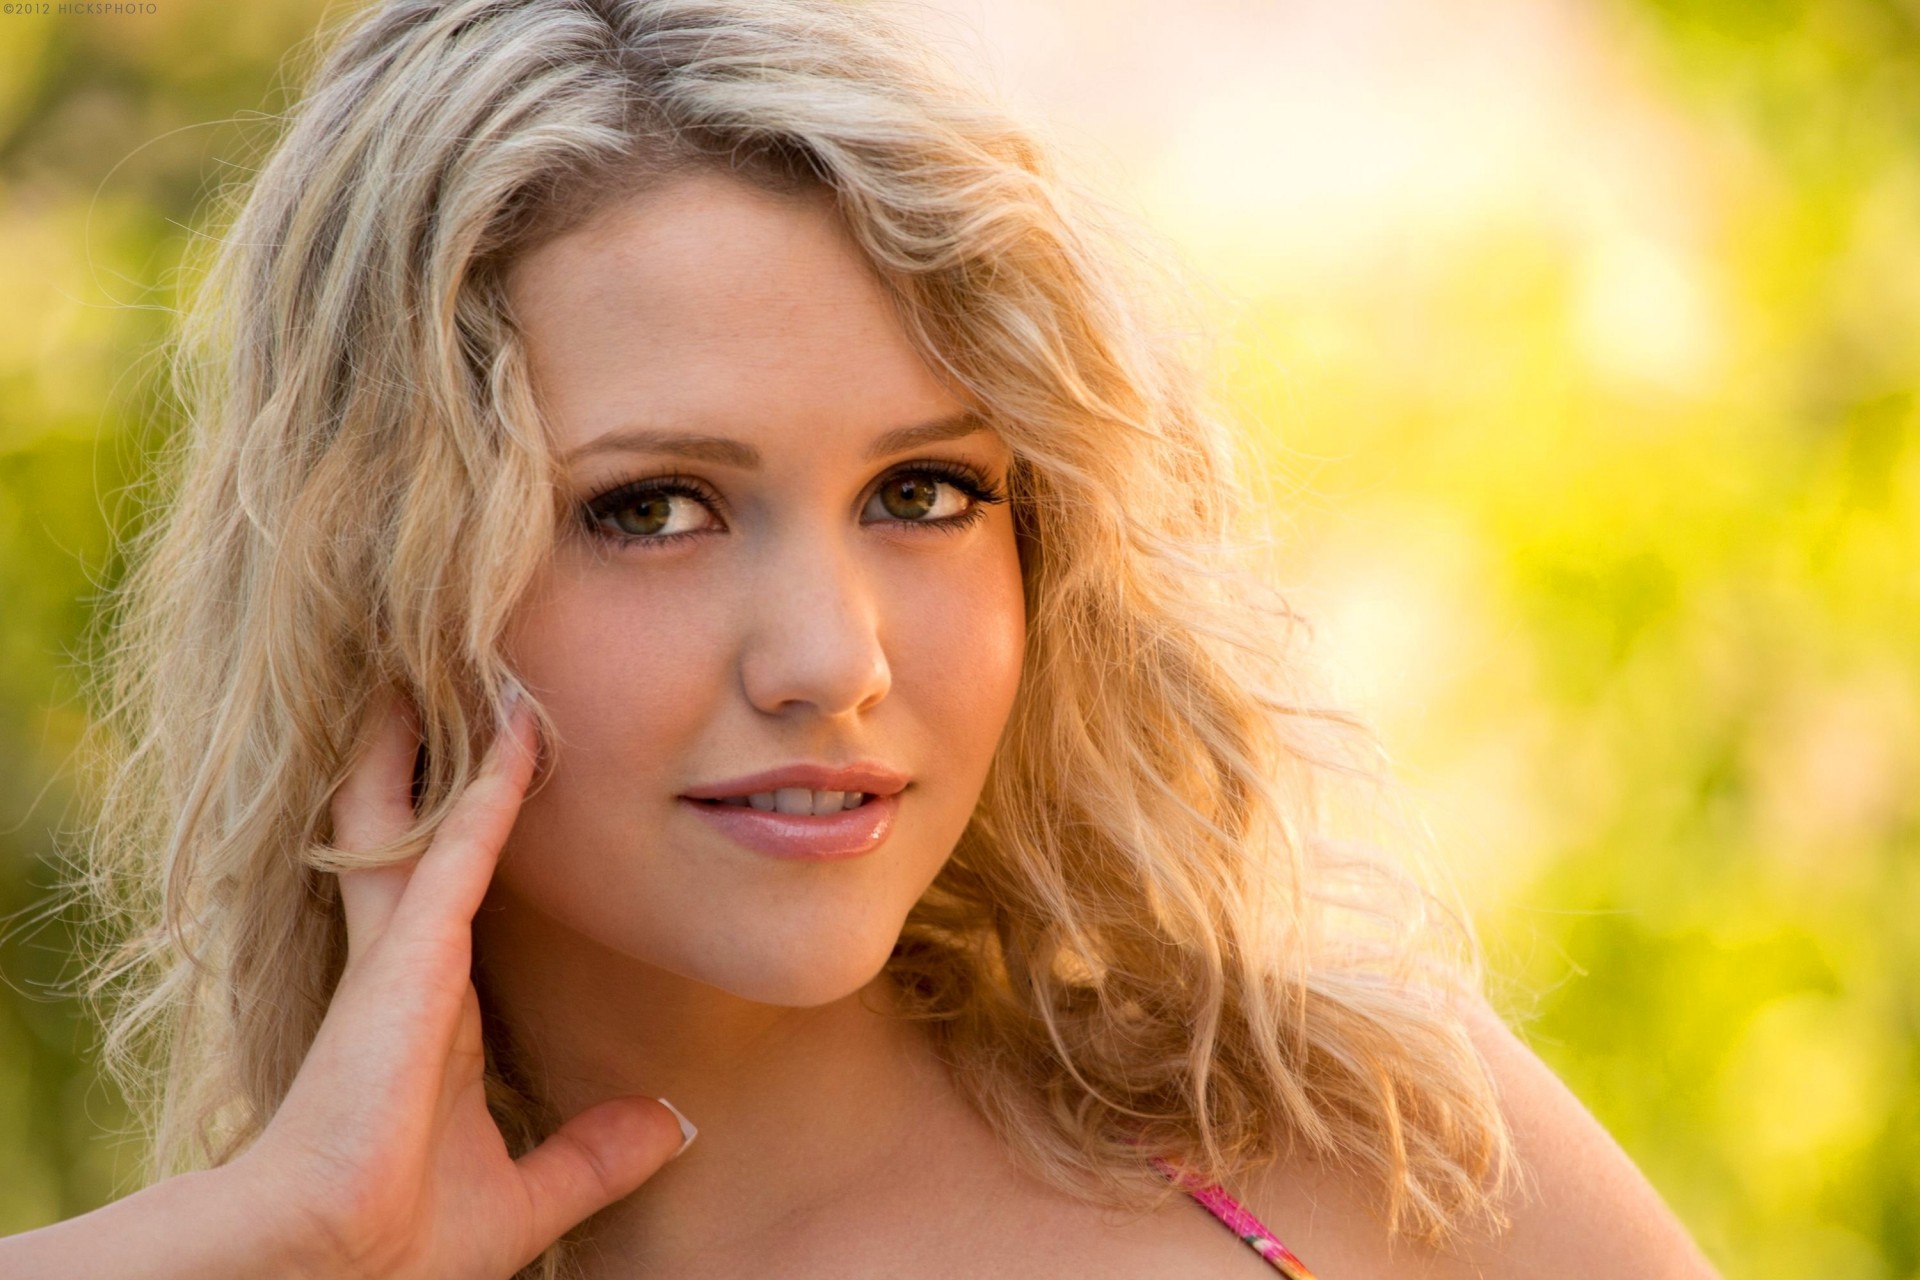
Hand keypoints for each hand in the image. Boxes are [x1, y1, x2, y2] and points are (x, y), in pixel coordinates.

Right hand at [230, 686, 690, 1278]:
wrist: (340, 1263)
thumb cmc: (404, 1235)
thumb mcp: (530, 1186)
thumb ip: (597, 1152)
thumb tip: (673, 1124)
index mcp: (431, 1007)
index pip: (447, 884)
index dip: (465, 821)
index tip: (491, 764)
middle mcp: (410, 962)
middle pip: (414, 826)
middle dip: (432, 754)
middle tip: (459, 678)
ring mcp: (404, 952)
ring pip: (421, 812)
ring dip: (450, 740)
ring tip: (472, 662)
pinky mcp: (411, 957)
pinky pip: (460, 847)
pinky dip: (493, 785)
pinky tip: (520, 729)